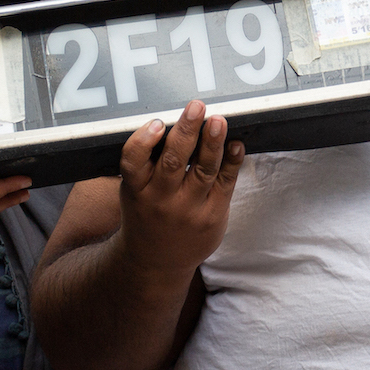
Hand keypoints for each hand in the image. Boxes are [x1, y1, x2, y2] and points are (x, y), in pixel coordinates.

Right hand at [116, 101, 243, 279]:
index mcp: (136, 189)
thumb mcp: (134, 191)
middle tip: (196, 107)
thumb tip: (175, 122)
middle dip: (186, 132)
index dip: (144, 141)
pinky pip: (225, 184)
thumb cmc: (146, 213)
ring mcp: (188, 210)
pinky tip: (236, 144)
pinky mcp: (212, 216)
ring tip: (218, 121)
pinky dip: (232, 162)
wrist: (156, 261)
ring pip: (203, 170)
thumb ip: (148, 163)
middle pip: (174, 162)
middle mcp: (160, 199)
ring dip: (212, 143)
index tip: (156, 124)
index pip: (133, 162)